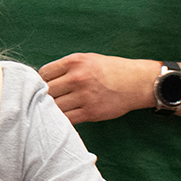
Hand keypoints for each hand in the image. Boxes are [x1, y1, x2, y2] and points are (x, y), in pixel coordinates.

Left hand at [39, 53, 155, 123]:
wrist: (137, 83)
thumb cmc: (112, 70)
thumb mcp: (88, 59)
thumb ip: (67, 68)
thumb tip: (45, 80)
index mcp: (74, 62)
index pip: (43, 73)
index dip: (42, 81)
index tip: (46, 87)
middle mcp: (77, 78)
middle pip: (46, 91)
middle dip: (45, 96)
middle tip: (49, 100)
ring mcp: (83, 96)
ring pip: (54, 107)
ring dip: (52, 110)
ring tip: (55, 110)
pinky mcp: (90, 112)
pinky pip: (66, 119)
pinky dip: (62, 120)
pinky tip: (63, 118)